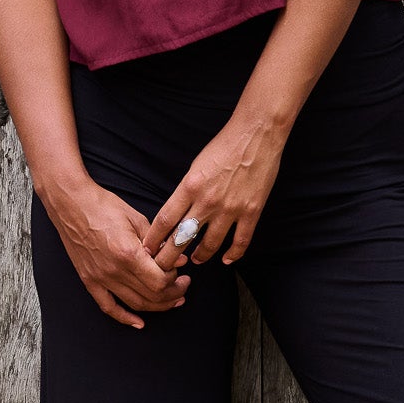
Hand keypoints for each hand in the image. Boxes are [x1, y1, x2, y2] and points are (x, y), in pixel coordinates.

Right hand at [53, 179, 191, 328]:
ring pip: (135, 304)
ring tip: (171, 300)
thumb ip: (159, 243)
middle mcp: (114, 270)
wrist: (71, 204)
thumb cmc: (102, 206)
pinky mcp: (89, 280)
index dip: (175, 281)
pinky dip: (125, 318)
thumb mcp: (137, 219)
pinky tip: (139, 323)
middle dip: (172, 295)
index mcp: (128, 253)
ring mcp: (100, 278)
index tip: (180, 273)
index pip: (160, 281)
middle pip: (151, 296)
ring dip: (157, 306)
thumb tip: (179, 260)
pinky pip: (108, 307)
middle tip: (182, 288)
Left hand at [142, 112, 285, 268]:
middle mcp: (207, 201)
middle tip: (164, 267)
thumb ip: (186, 190)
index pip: (164, 220)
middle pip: (182, 238)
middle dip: (169, 257)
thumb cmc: (224, 146)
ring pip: (209, 245)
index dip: (154, 239)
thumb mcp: (195, 166)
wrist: (256, 135)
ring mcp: (230, 209)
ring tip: (194, 260)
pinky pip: (240, 241)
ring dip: (199, 256)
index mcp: (189, 187)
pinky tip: (225, 260)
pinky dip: (232, 255)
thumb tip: (177, 212)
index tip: (147, 250)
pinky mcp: (251, 211)